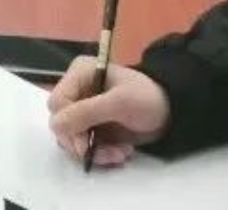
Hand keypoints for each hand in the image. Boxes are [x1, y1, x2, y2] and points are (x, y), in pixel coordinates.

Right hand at [47, 61, 169, 167]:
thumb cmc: (147, 98)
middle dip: (82, 142)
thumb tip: (56, 125)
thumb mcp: (120, 102)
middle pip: (61, 123)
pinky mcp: (93, 128)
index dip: (67, 124)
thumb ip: (87, 112)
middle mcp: (77, 91)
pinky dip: (101, 154)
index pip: (57, 102)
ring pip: (72, 138)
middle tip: (107, 152)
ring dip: (94, 151)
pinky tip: (121, 152)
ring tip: (120, 153)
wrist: (171, 111)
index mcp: (80, 74)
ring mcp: (84, 111)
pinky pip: (85, 146)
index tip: (85, 143)